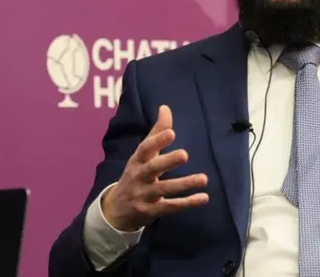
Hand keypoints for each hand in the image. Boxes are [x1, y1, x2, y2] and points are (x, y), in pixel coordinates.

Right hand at [102, 105, 208, 230]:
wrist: (115, 211)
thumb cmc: (136, 175)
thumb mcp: (142, 155)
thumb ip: (156, 133)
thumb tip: (165, 107)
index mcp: (137, 161)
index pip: (145, 149)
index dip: (157, 141)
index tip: (171, 132)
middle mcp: (138, 177)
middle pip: (152, 168)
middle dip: (167, 161)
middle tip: (185, 154)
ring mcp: (143, 196)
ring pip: (163, 189)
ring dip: (184, 184)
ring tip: (204, 178)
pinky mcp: (150, 212)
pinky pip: (170, 207)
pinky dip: (187, 203)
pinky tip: (204, 198)